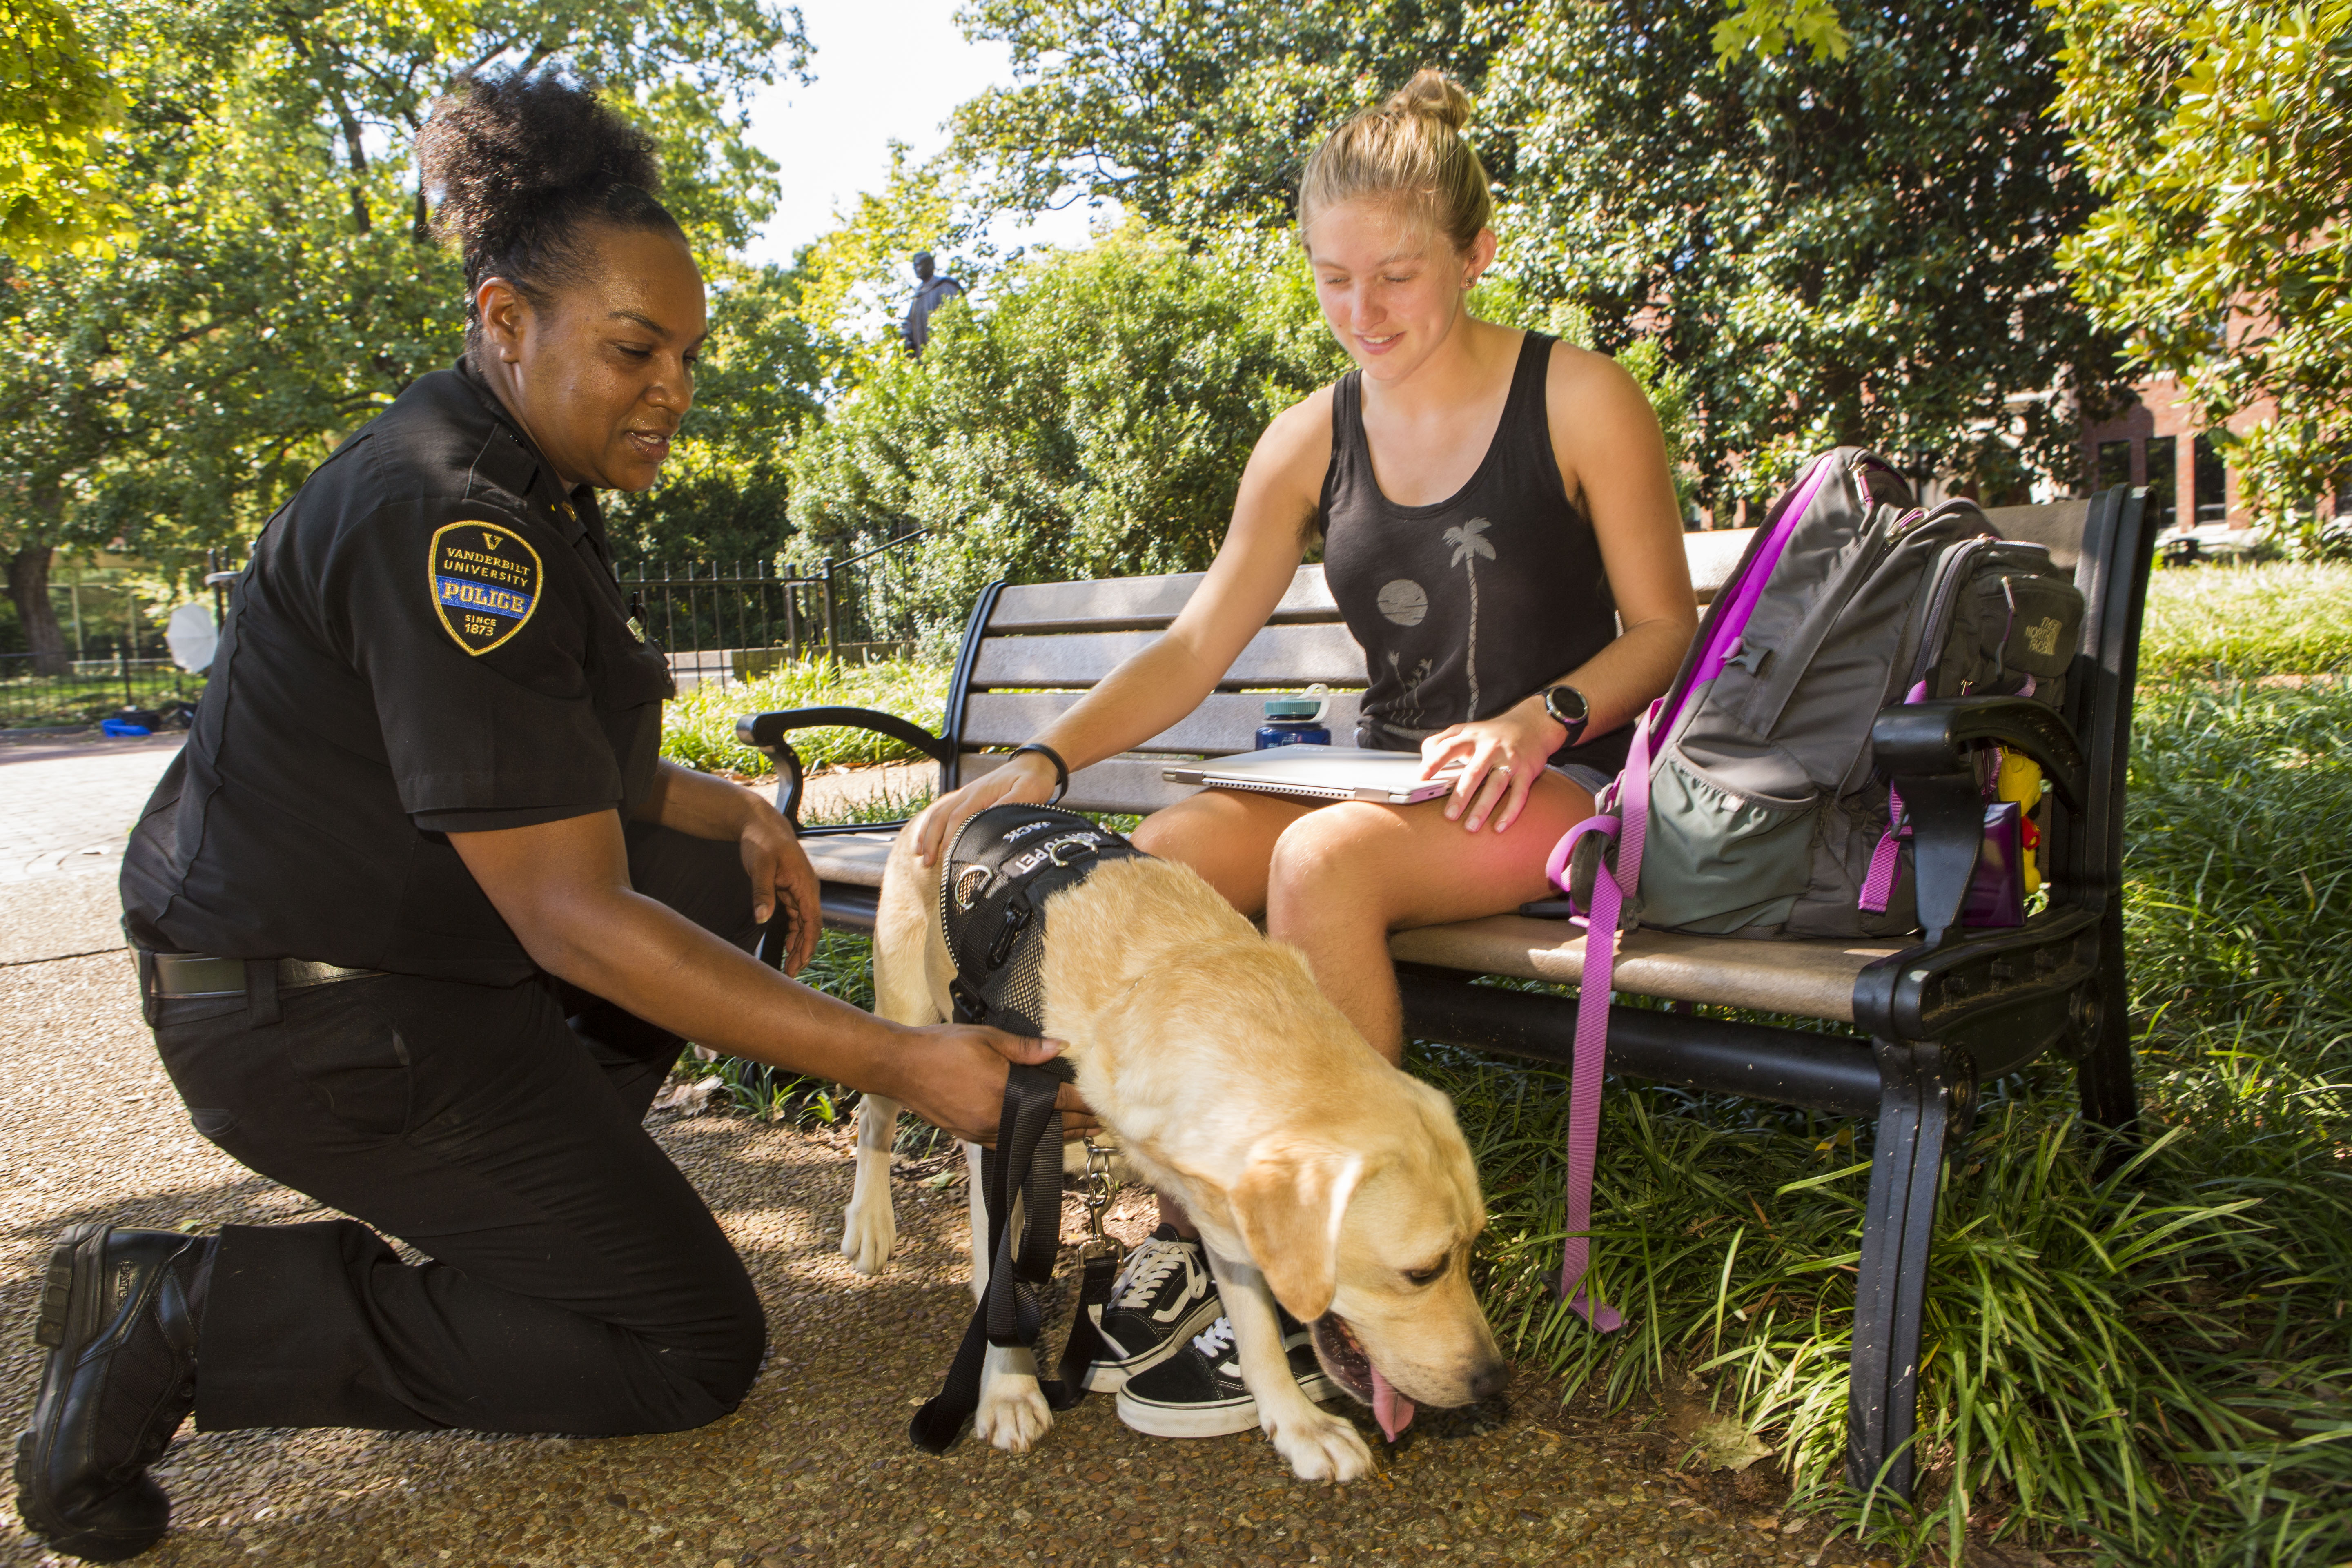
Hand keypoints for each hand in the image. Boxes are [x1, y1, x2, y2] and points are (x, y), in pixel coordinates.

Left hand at [739, 799, 821, 975]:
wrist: (761, 825)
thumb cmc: (762, 841)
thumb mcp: (760, 866)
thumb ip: (762, 892)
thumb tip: (762, 917)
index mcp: (805, 884)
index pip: (812, 921)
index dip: (808, 944)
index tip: (801, 963)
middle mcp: (806, 890)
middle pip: (810, 926)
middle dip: (803, 951)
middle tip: (791, 972)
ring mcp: (799, 890)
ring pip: (803, 923)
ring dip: (798, 944)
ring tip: (789, 965)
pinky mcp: (789, 890)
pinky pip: (795, 916)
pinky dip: (793, 932)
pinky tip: (787, 945)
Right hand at [889, 1026, 1096, 1144]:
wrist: (900, 1066)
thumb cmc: (942, 1046)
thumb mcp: (988, 1037)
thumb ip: (1027, 1047)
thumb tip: (1060, 1047)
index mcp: (1005, 1093)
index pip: (1056, 1102)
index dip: (1082, 1104)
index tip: (1101, 1106)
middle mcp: (996, 1119)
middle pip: (1047, 1127)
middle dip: (1076, 1126)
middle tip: (1099, 1125)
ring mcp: (981, 1131)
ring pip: (1028, 1139)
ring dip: (1054, 1136)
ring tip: (1077, 1133)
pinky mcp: (968, 1136)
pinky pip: (1006, 1142)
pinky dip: (1027, 1139)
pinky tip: (1037, 1136)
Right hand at [911, 749, 1061, 864]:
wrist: (1034, 762)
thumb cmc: (1034, 779)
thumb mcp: (1029, 791)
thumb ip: (1011, 804)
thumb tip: (992, 821)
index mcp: (981, 793)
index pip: (958, 818)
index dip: (950, 838)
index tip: (947, 858)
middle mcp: (968, 792)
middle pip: (941, 816)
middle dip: (932, 840)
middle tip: (928, 862)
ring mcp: (966, 793)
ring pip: (938, 812)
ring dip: (927, 832)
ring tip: (920, 854)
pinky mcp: (968, 796)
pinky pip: (943, 808)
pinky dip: (931, 822)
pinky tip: (927, 836)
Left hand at [1419, 701, 1565, 833]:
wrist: (1533, 724)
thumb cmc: (1491, 733)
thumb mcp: (1465, 730)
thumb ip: (1441, 741)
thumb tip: (1423, 761)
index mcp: (1472, 737)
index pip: (1449, 747)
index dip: (1434, 761)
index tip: (1421, 777)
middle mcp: (1490, 747)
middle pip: (1474, 772)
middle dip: (1461, 795)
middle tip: (1449, 815)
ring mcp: (1510, 760)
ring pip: (1496, 785)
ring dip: (1483, 808)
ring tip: (1471, 826)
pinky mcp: (1526, 772)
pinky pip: (1519, 794)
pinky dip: (1510, 812)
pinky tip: (1499, 827)